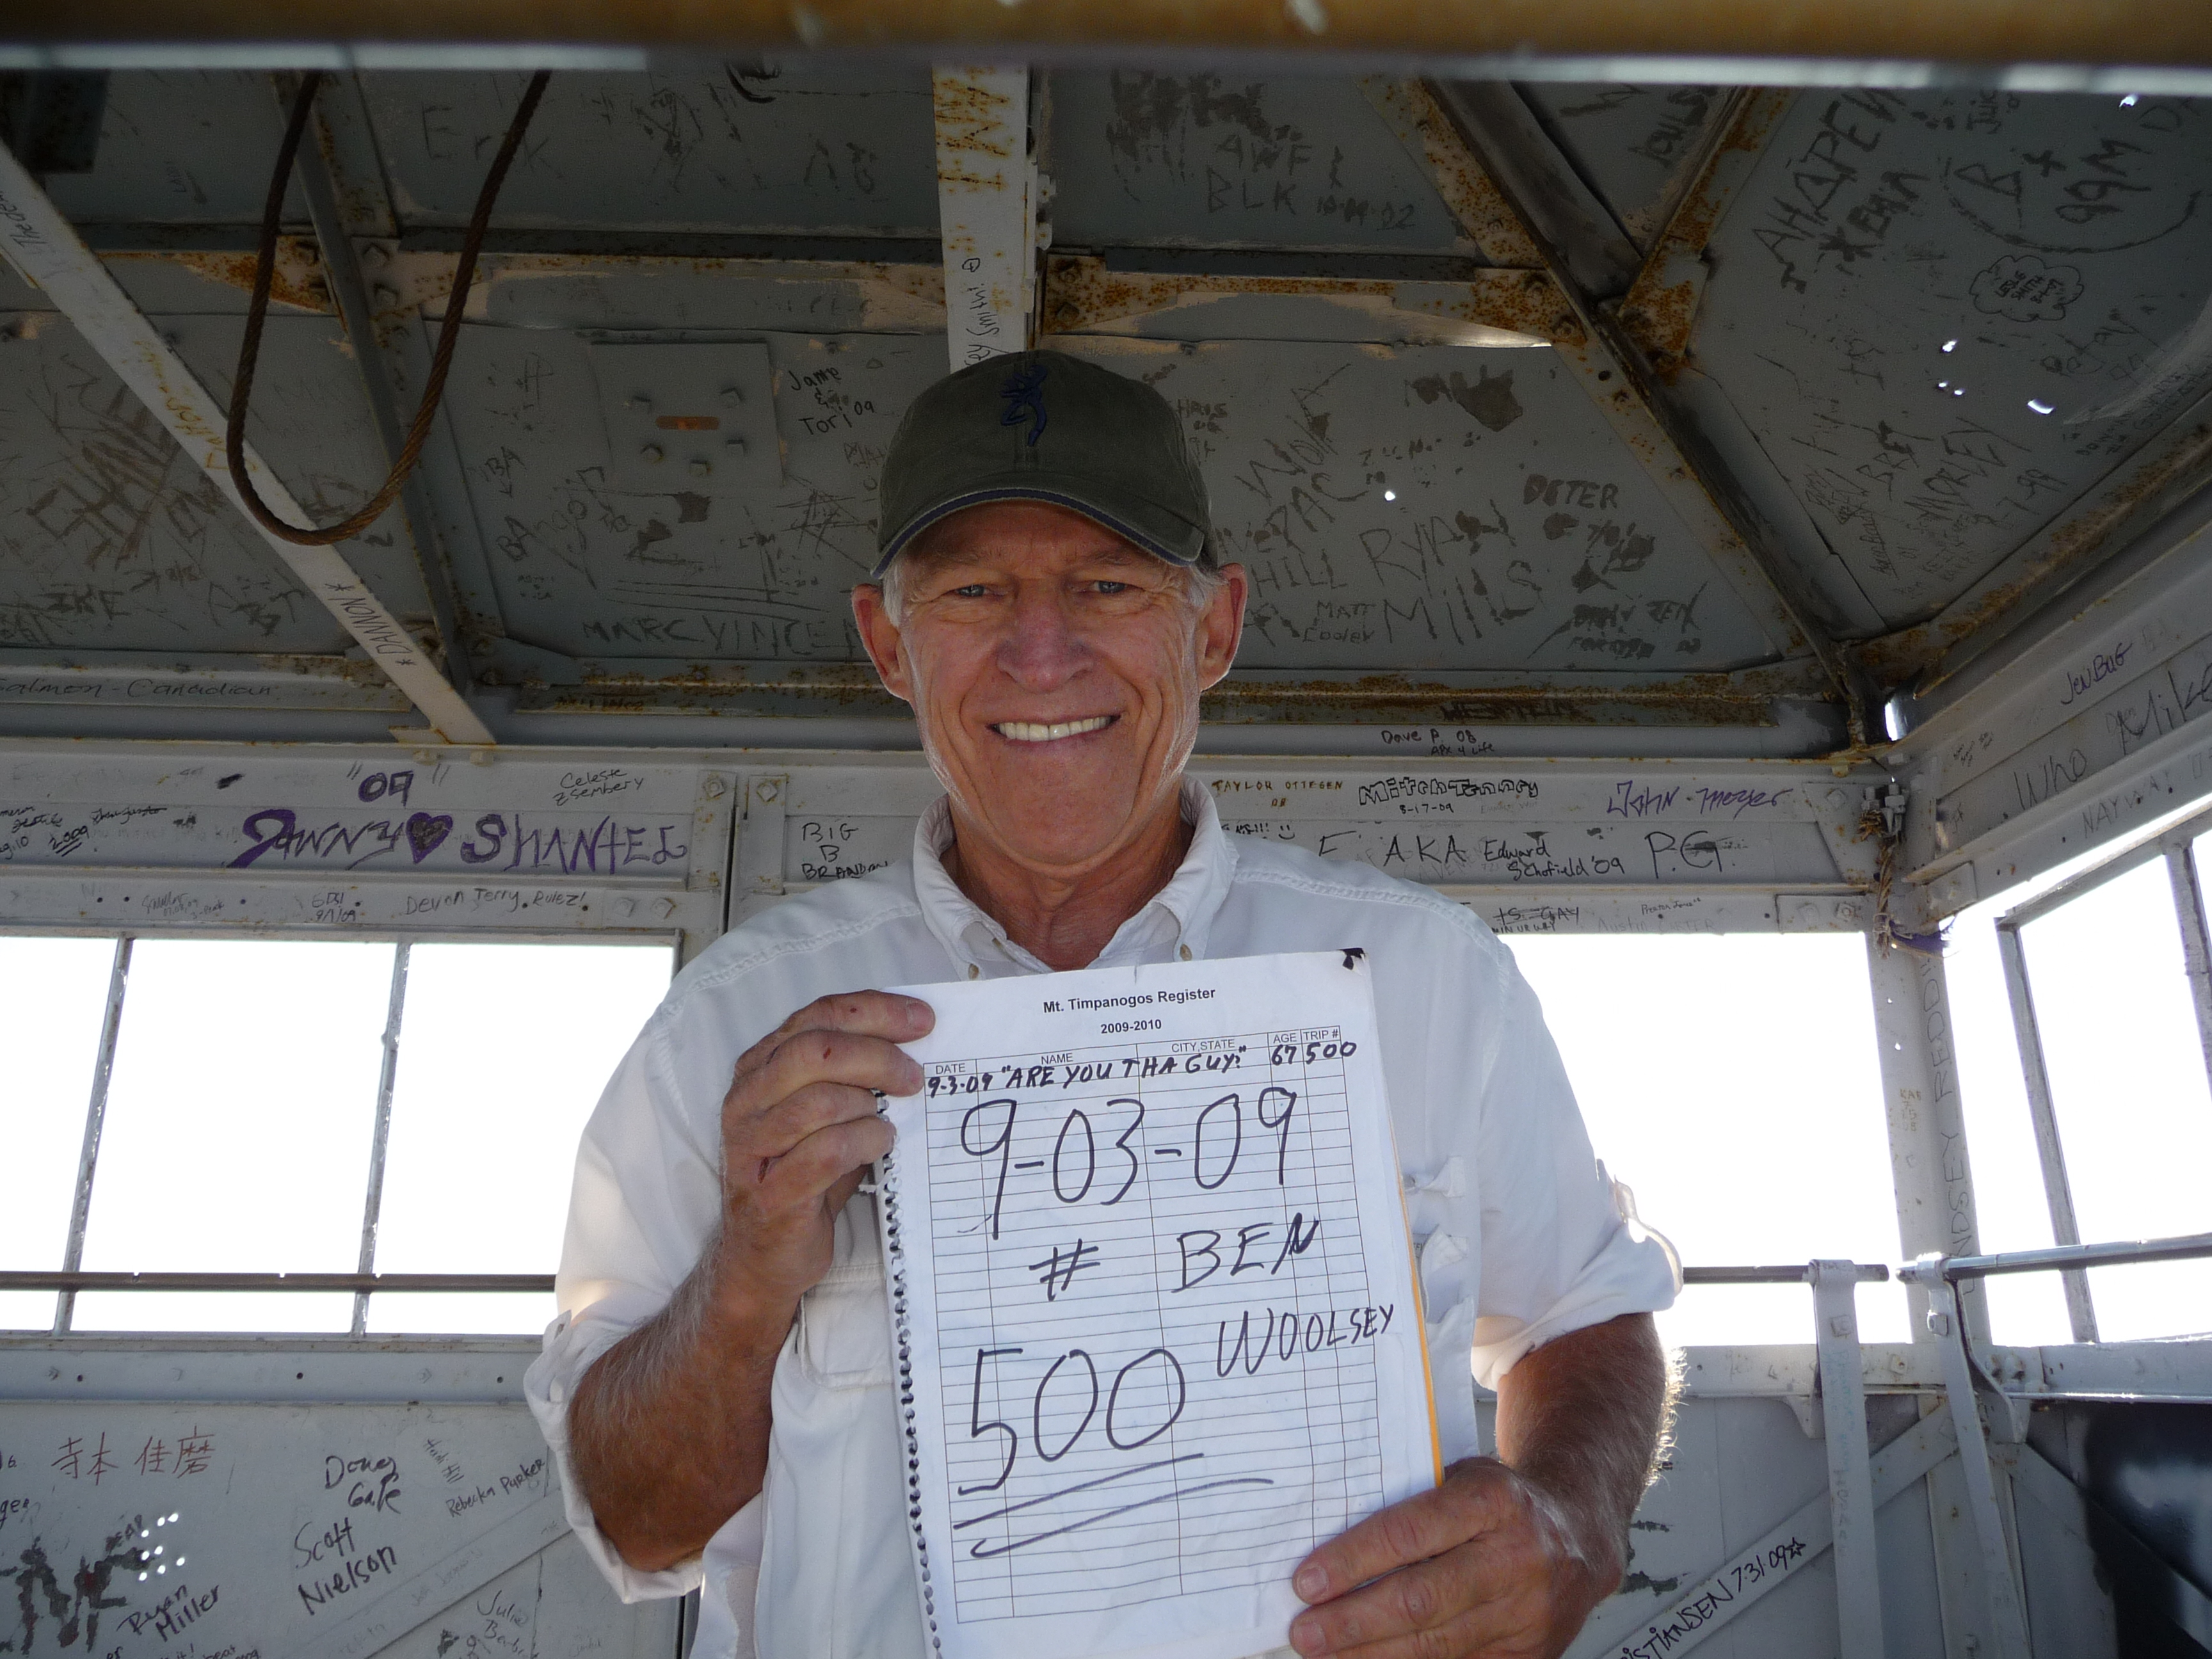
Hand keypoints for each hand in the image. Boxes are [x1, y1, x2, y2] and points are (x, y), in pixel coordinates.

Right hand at [714, 991, 933, 1313]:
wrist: (766, 1255)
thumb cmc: (804, 1173)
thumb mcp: (824, 1112)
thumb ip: (850, 1073)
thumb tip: (915, 1041)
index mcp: (758, 1067)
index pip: (817, 1015)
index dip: (875, 1012)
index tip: (923, 1019)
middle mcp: (746, 1100)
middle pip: (816, 1051)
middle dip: (878, 1054)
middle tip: (915, 1076)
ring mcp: (752, 1148)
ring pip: (819, 1100)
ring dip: (870, 1103)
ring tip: (894, 1116)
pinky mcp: (770, 1193)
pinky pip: (826, 1152)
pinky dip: (864, 1141)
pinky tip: (882, 1142)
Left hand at [1287, 1457, 1617, 1658]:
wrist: (1579, 1533)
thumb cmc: (1502, 1502)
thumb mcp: (1460, 1478)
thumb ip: (1408, 1503)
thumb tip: (1329, 1543)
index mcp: (1492, 1501)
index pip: (1409, 1533)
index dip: (1353, 1560)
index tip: (1307, 1581)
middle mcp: (1515, 1557)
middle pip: (1421, 1599)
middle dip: (1354, 1620)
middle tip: (1304, 1631)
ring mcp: (1527, 1612)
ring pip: (1437, 1644)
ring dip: (1372, 1653)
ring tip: (1325, 1652)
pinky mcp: (1529, 1653)